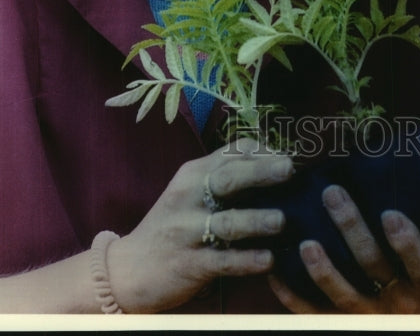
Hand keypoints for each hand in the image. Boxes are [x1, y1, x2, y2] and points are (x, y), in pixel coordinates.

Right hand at [107, 140, 293, 312]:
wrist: (130, 267)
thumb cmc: (172, 225)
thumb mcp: (190, 192)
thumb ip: (222, 177)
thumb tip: (274, 166)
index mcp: (193, 173)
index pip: (231, 152)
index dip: (263, 152)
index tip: (289, 156)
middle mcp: (189, 196)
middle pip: (227, 179)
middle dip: (261, 172)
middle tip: (289, 169)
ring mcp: (187, 231)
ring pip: (226, 222)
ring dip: (256, 220)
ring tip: (281, 220)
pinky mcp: (188, 263)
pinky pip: (222, 261)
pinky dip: (246, 260)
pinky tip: (268, 260)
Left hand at [268, 184, 419, 313]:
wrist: (417, 328)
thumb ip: (418, 232)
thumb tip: (393, 178)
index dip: (407, 242)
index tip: (390, 214)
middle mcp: (397, 302)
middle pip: (372, 266)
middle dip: (351, 229)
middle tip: (331, 194)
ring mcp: (368, 316)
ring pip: (344, 293)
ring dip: (323, 269)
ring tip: (306, 243)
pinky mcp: (343, 324)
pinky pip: (316, 313)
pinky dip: (293, 295)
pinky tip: (277, 272)